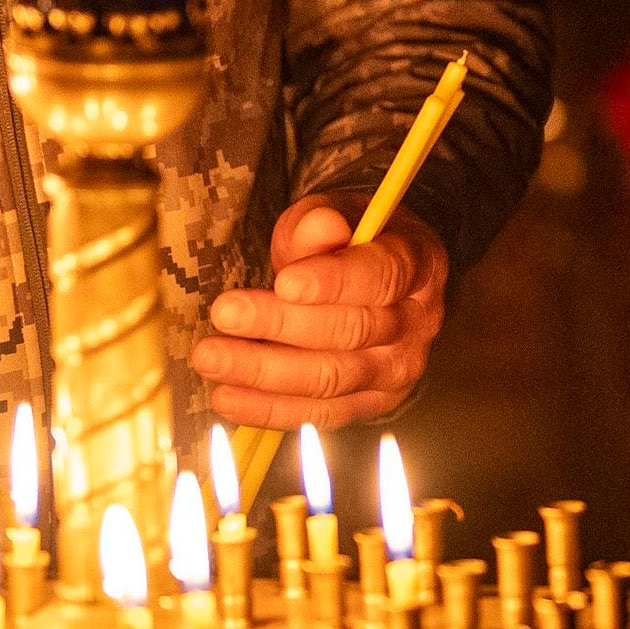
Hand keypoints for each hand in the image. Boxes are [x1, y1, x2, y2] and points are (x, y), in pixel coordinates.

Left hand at [196, 205, 446, 430]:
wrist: (377, 281)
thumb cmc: (349, 242)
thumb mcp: (336, 214)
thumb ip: (322, 222)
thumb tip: (321, 226)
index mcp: (418, 265)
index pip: (381, 276)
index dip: (333, 282)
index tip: (285, 283)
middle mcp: (417, 323)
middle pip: (350, 331)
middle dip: (281, 325)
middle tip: (224, 314)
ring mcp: (397, 370)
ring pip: (331, 378)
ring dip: (265, 372)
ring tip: (211, 358)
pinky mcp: (372, 403)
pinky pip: (320, 414)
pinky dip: (270, 409)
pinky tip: (227, 397)